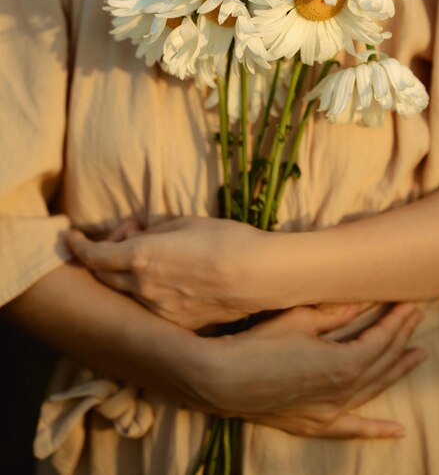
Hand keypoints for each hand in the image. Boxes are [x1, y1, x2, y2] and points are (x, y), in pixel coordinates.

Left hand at [65, 216, 265, 328]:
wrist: (259, 275)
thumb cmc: (225, 239)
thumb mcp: (184, 223)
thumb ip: (151, 231)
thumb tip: (135, 237)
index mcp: (141, 257)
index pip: (94, 256)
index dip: (78, 246)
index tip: (70, 236)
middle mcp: (143, 288)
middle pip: (105, 277)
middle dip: (104, 257)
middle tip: (126, 239)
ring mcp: (159, 310)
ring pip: (128, 293)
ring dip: (129, 275)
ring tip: (156, 256)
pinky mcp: (178, 323)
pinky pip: (152, 307)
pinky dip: (149, 292)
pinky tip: (172, 278)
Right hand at [194, 302, 426, 438]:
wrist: (223, 379)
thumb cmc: (259, 344)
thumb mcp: (298, 320)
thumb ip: (333, 315)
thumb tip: (360, 303)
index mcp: (345, 363)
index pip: (382, 338)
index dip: (398, 320)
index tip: (410, 302)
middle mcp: (345, 391)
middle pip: (383, 361)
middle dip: (403, 337)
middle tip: (417, 317)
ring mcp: (331, 410)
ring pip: (375, 388)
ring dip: (398, 370)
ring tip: (419, 355)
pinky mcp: (314, 423)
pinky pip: (352, 428)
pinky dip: (375, 429)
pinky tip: (397, 431)